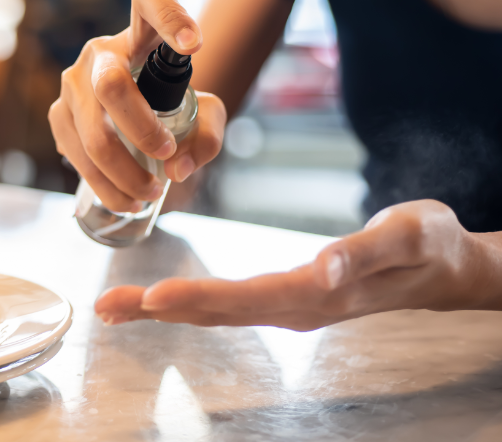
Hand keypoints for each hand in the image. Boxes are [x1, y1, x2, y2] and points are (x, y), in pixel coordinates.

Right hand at [48, 0, 226, 211]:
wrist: (134, 114)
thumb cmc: (173, 104)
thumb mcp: (205, 113)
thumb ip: (206, 136)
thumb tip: (176, 167)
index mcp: (140, 32)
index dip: (170, 17)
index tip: (195, 46)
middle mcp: (99, 51)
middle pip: (112, 86)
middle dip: (141, 130)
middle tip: (168, 155)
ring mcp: (72, 82)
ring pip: (92, 132)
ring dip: (124, 173)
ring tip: (152, 193)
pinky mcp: (57, 114)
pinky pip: (76, 155)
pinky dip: (104, 185)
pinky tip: (126, 199)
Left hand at [95, 200, 501, 330]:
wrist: (442, 266)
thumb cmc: (427, 246)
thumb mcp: (408, 236)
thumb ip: (366, 251)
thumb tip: (324, 266)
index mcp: (318, 293)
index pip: (247, 298)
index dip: (198, 298)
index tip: (152, 297)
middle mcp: (295, 307)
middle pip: (217, 312)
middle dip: (158, 310)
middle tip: (106, 307)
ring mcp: (288, 306)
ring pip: (214, 312)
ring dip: (161, 311)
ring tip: (111, 308)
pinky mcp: (284, 297)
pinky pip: (225, 304)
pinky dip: (184, 304)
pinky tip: (154, 303)